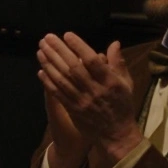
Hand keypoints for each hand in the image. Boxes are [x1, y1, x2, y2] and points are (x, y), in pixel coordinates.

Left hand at [37, 33, 142, 165]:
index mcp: (110, 82)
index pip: (92, 61)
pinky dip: (48, 82)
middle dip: (59, 51)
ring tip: (41, 50)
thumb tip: (114, 42)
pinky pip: (58, 94)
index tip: (67, 35)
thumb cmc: (122, 104)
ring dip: (50, 64)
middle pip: (73, 68)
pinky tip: (41, 70)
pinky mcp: (73, 109)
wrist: (116, 132)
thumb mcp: (126, 83)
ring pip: (63, 80)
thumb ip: (118, 62)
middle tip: (46, 38)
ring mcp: (82, 101)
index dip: (79, 47)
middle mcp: (95, 91)